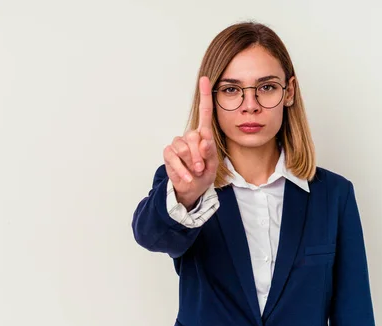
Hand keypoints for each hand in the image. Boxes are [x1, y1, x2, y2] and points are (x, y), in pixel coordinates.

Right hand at [163, 76, 217, 209]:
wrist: (192, 189)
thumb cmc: (204, 174)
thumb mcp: (212, 165)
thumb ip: (210, 152)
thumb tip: (204, 141)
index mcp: (203, 135)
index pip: (205, 112)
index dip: (204, 95)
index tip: (205, 79)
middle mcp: (190, 136)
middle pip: (193, 137)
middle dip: (199, 155)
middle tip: (201, 168)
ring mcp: (178, 144)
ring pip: (183, 148)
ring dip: (191, 163)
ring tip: (195, 172)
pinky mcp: (169, 153)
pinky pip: (173, 157)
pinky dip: (181, 170)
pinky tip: (187, 177)